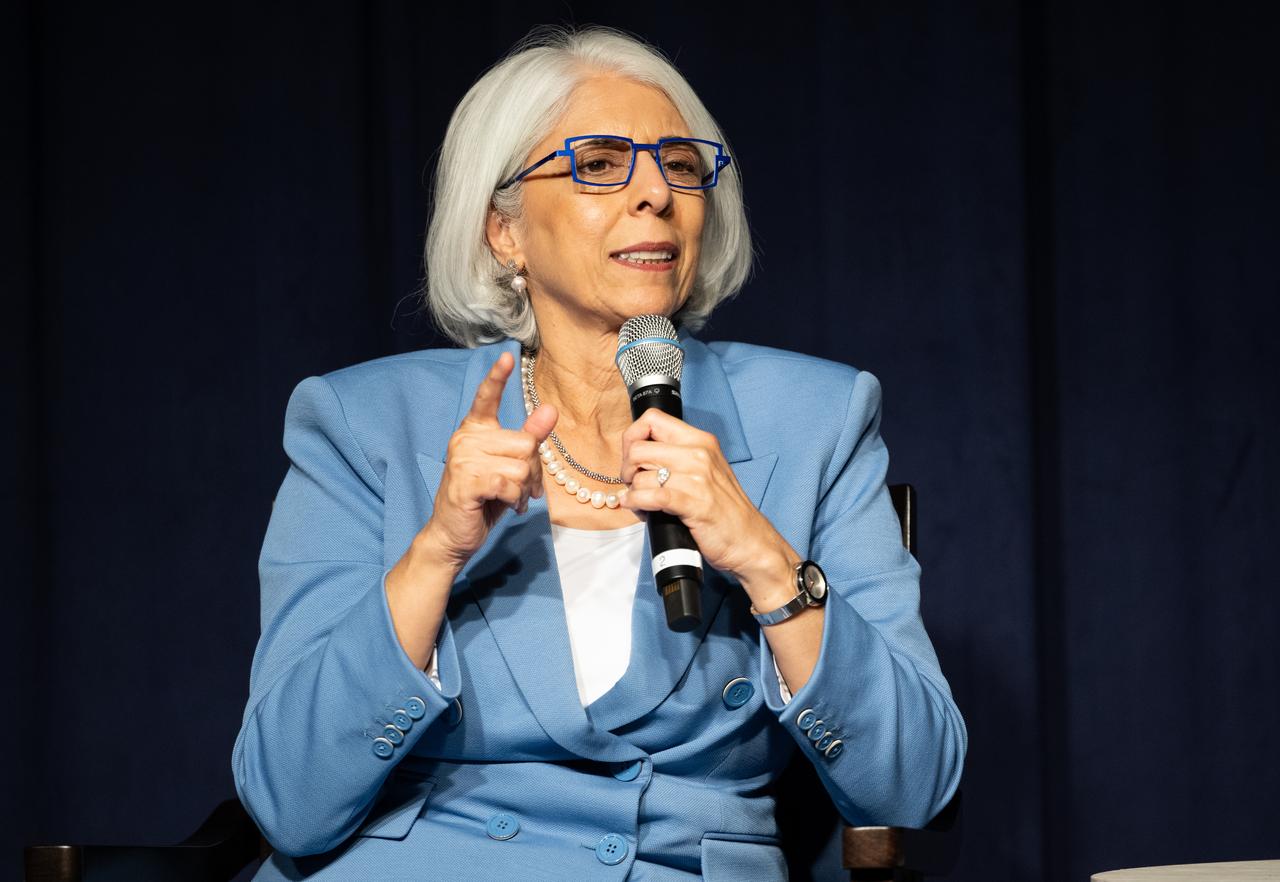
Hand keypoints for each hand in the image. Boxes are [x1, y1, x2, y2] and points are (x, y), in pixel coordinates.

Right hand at [420, 351, 557, 569]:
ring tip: (512, 498)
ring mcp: (462, 460)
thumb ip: (529, 438)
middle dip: (532, 471)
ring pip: (520, 465)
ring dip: (524, 489)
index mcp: (475, 430)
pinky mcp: (465, 482)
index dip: (497, 377)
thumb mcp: (511, 467)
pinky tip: (505, 505)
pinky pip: (509, 483)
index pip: (485, 397)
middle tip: (522, 489)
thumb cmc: (485, 499)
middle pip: (525, 443)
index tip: (508, 355)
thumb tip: (549, 409)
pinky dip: (514, 499)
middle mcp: (465, 439)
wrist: (454, 534)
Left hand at [619, 409, 798, 597]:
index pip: (652, 420)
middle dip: (626, 469)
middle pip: (638, 448)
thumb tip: (637, 453)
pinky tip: (639, 509)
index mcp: (700, 441)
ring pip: (641, 476)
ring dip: (633, 493)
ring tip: (641, 504)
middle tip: (632, 484)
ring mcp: (697, 478)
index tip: (632, 457)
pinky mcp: (693, 504)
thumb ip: (677, 456)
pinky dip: (636, 503)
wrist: (750, 541)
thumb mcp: (706, 469)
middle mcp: (699, 454)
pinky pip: (649, 496)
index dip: (632, 437)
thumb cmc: (725, 509)